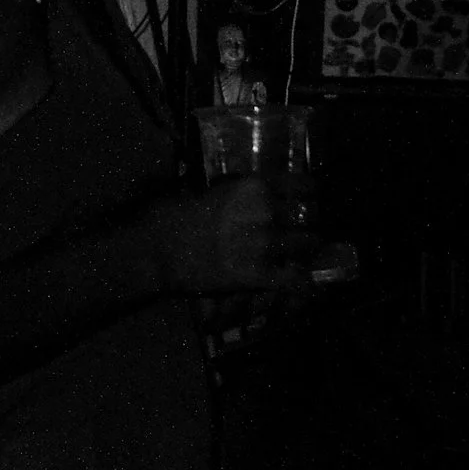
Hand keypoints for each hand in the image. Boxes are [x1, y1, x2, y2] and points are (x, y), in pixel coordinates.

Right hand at [139, 178, 313, 298]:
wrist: (158, 248)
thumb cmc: (175, 214)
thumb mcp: (208, 190)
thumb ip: (236, 193)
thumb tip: (249, 194)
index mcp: (253, 187)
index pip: (300, 184)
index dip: (309, 192)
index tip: (310, 197)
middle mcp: (266, 212)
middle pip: (307, 215)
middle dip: (310, 222)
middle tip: (307, 229)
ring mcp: (264, 244)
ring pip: (307, 244)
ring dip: (309, 249)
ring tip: (308, 253)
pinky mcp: (258, 274)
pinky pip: (293, 280)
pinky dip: (304, 283)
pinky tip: (310, 285)